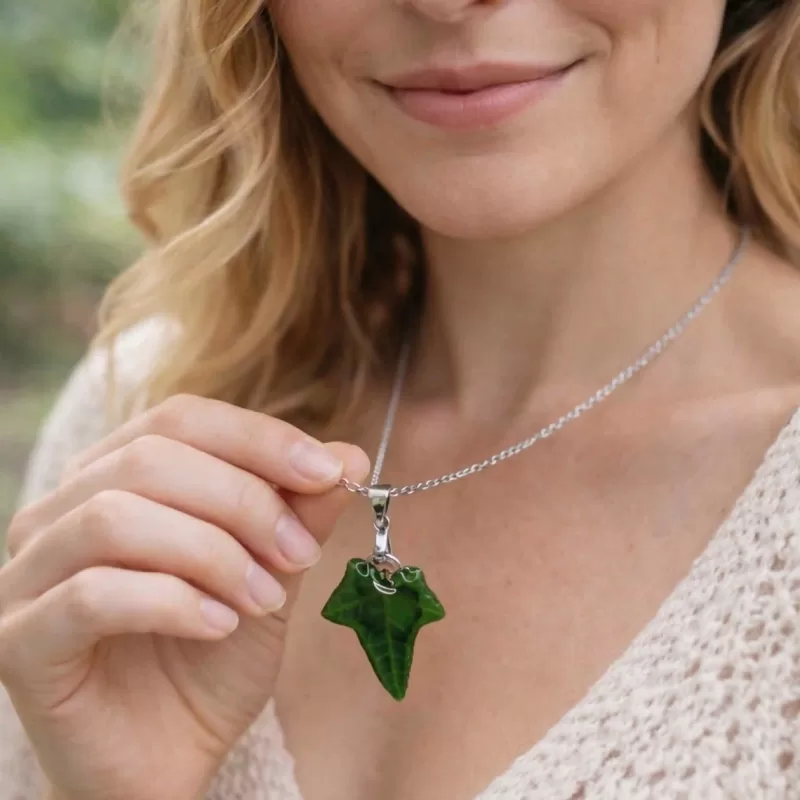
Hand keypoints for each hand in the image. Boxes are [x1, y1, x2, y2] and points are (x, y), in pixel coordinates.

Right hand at [0, 394, 369, 799]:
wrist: (170, 757)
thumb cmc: (213, 656)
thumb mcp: (271, 572)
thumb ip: (298, 512)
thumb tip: (346, 453)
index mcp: (114, 477)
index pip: (181, 417)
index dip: (259, 438)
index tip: (329, 471)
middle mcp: (59, 513)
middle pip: (150, 459)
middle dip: (244, 500)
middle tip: (301, 552)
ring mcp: (26, 575)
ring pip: (115, 518)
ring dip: (213, 554)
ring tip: (266, 600)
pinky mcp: (18, 642)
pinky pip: (91, 595)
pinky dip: (173, 602)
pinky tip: (220, 626)